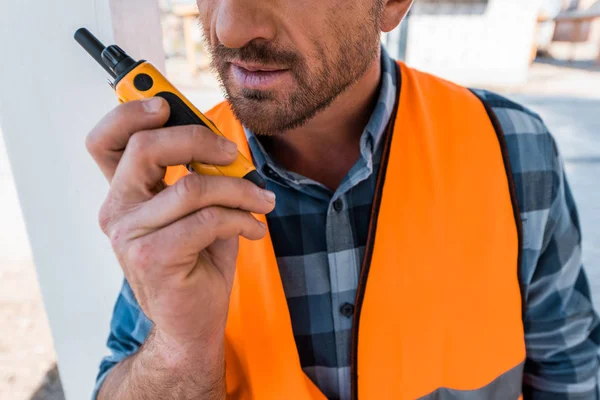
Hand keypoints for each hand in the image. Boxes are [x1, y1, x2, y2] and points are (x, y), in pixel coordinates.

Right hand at [87, 97, 274, 353]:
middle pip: (146, 148)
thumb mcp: (198, 212)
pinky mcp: (152, 257)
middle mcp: (117, 210)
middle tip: (234, 154)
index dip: (130, 114)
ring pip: (192, 187)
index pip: (106, 142)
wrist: (190, 324)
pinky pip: (207, 220)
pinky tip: (254, 229)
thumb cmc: (196, 265)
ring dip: (239, 190)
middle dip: (199, 139)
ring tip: (262, 202)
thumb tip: (221, 142)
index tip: (168, 103)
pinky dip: (241, 219)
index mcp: (125, 195)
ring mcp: (128, 235)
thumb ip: (199, 176)